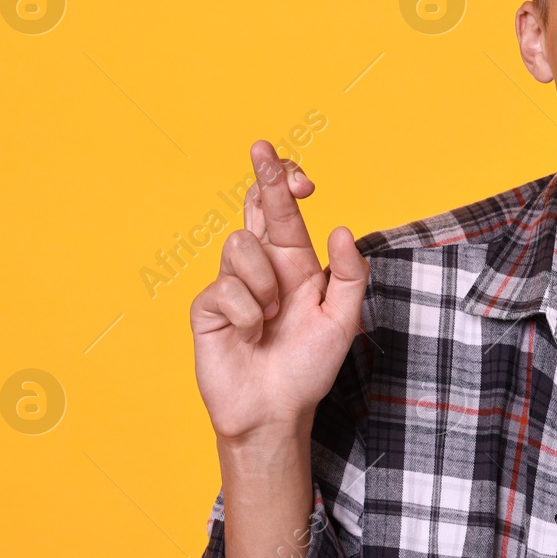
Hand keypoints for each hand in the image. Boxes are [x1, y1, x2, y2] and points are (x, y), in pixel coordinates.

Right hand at [190, 140, 366, 442]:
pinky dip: (247, 313)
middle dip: (261, 175)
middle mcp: (260, 266)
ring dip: (265, 282)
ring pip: (242, 246)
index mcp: (293, 263)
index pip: (284, 211)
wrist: (278, 411)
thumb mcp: (344, 320)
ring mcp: (231, 284)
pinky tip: (251, 334)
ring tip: (272, 318)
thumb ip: (348, 275)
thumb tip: (341, 228)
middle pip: (255, 206)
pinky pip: (226, 289)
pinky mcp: (208, 308)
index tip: (301, 178)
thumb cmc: (308, 366)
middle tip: (261, 146)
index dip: (285, 184)